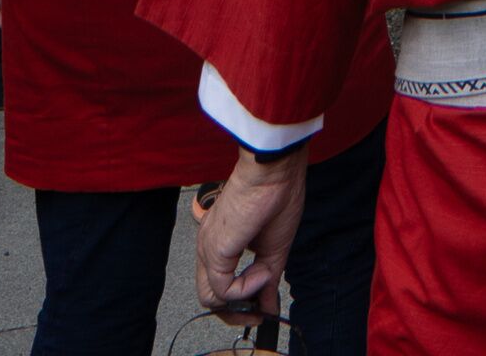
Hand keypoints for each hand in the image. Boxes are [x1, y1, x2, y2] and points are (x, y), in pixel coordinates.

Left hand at [194, 148, 307, 315]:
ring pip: (210, 298)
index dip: (240, 302)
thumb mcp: (274, 248)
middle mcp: (209, 246)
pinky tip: (263, 269)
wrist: (275, 172)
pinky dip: (247, 288)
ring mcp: (208, 249)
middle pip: (209, 297)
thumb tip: (269, 306)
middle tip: (260, 312)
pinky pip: (224, 290)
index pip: (218, 284)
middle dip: (236, 311)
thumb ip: (266, 280)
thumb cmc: (277, 195)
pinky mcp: (213, 251)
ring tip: (265, 279)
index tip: (262, 307)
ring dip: (242, 300)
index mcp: (221, 241)